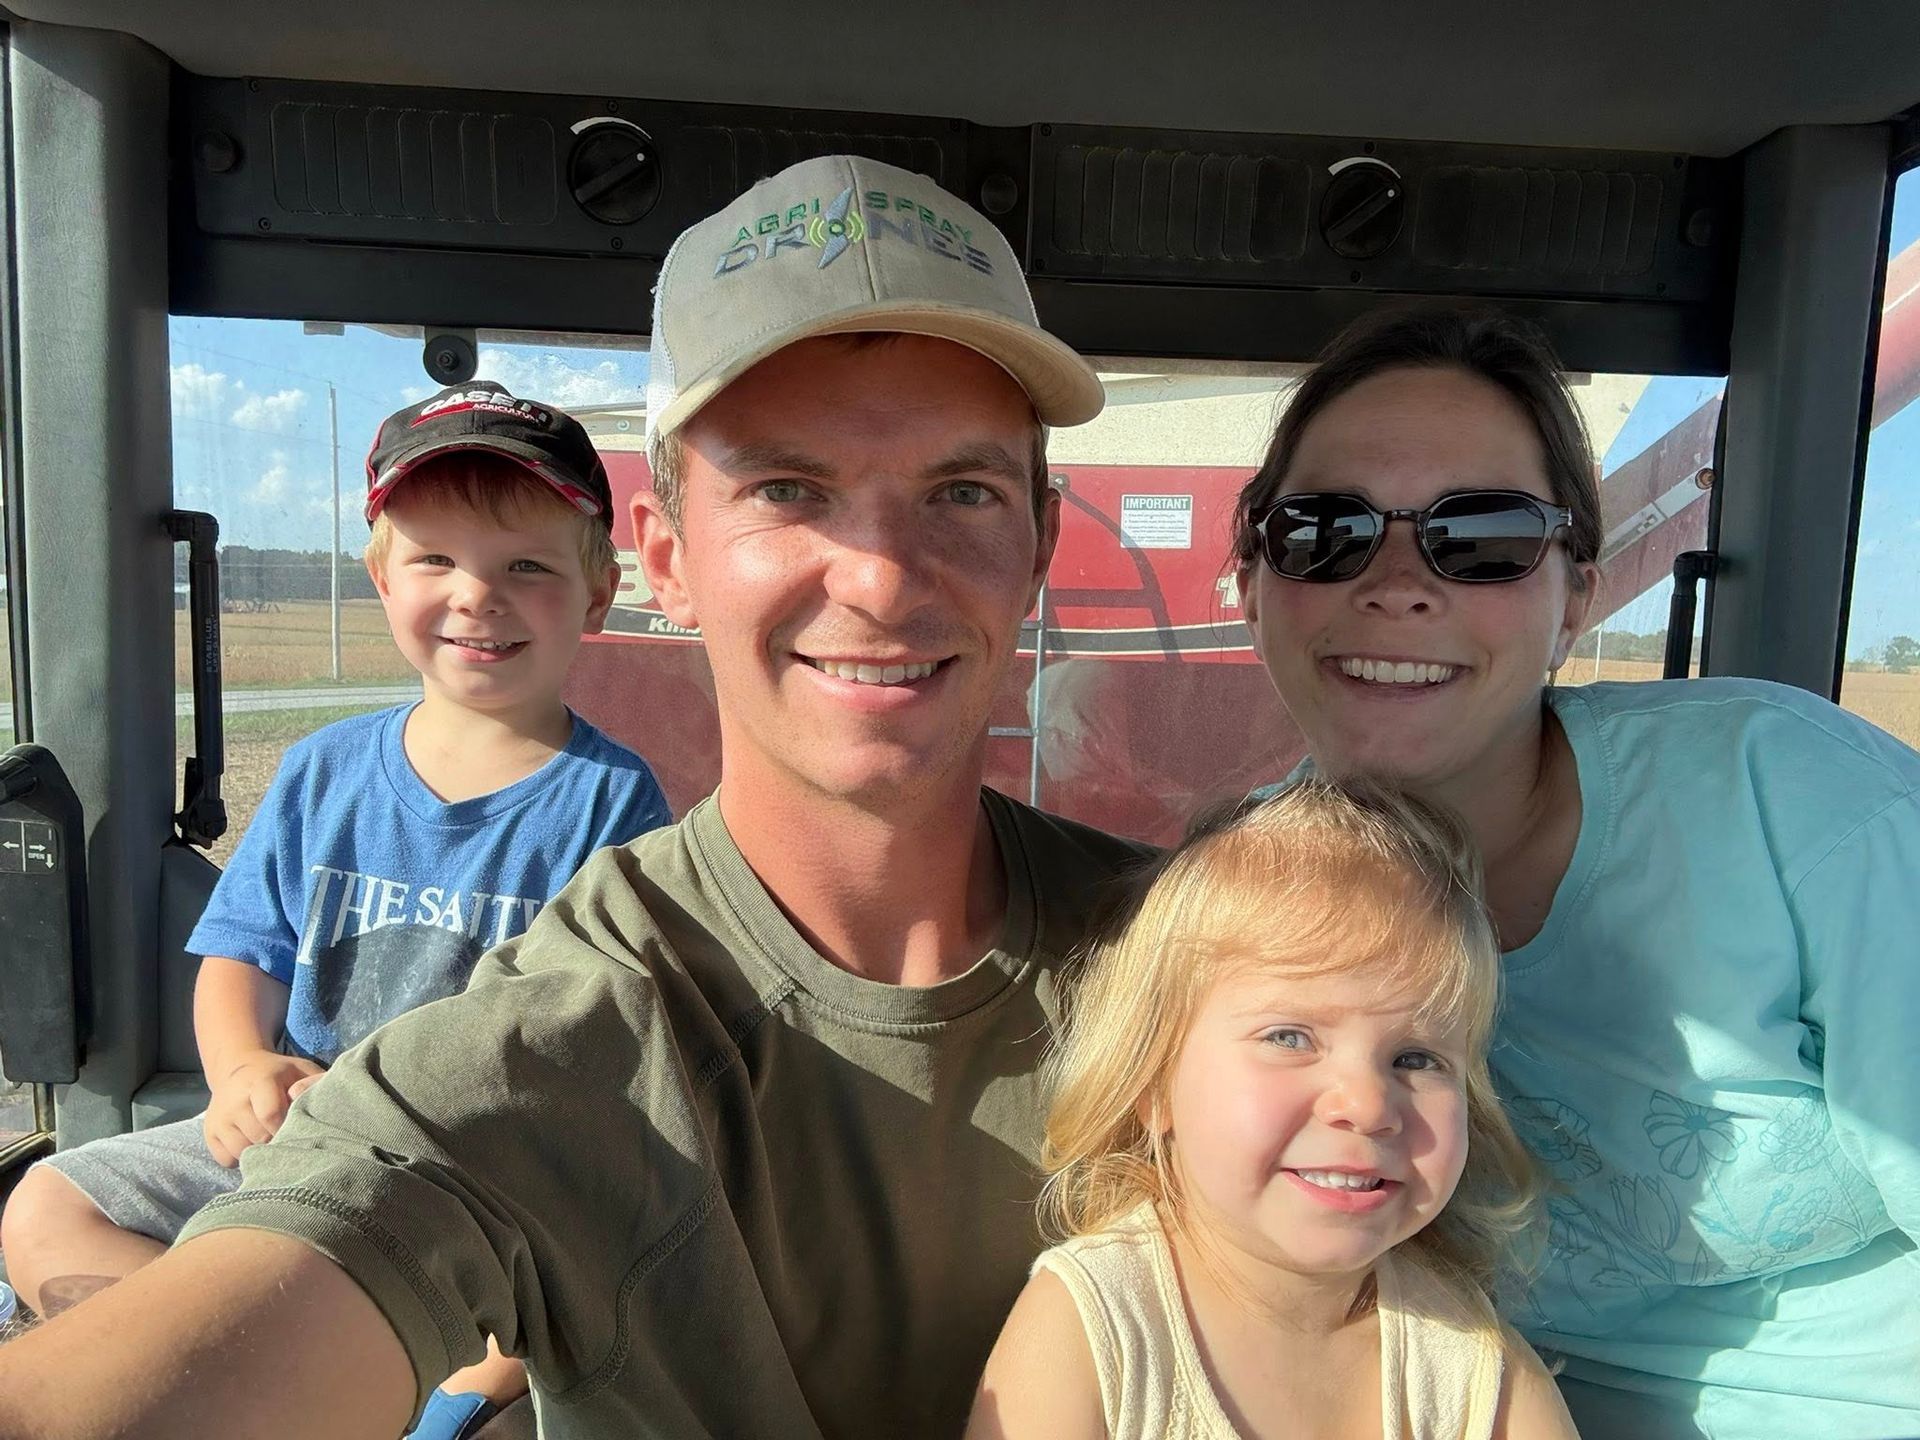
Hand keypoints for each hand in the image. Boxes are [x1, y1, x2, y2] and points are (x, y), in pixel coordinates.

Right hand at [203, 1051, 325, 1167]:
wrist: (238, 1069)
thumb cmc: (280, 1075)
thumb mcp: (301, 1070)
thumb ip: (314, 1085)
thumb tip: (319, 1107)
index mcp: (260, 1080)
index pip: (270, 1114)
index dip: (286, 1127)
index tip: (297, 1128)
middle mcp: (234, 1099)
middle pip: (258, 1137)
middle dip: (277, 1142)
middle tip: (287, 1137)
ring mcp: (219, 1118)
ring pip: (242, 1151)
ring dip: (260, 1152)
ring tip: (270, 1139)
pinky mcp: (209, 1133)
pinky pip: (227, 1160)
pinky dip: (241, 1158)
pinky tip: (252, 1143)